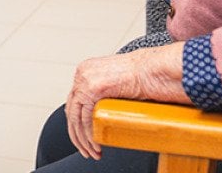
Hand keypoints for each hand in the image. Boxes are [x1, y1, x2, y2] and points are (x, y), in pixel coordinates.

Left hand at [64, 43, 188, 159]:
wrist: (149, 69)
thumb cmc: (140, 75)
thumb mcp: (114, 81)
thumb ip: (103, 92)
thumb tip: (99, 110)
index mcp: (85, 70)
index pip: (73, 100)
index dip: (76, 120)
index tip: (81, 134)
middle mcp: (81, 74)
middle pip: (71, 110)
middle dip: (77, 133)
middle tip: (85, 149)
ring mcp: (85, 81)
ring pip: (75, 117)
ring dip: (82, 138)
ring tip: (92, 151)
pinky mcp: (92, 90)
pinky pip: (84, 118)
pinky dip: (89, 134)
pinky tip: (95, 144)